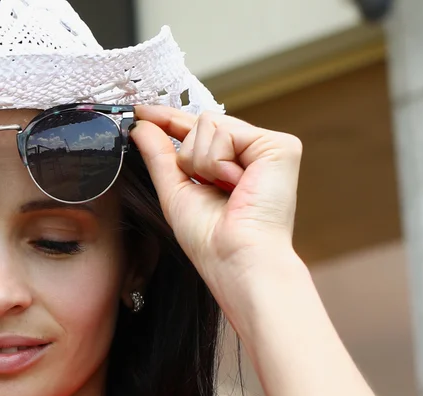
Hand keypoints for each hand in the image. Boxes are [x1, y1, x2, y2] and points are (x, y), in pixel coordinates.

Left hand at [130, 105, 303, 287]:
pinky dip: (217, 162)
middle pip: (201, 122)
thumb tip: (141, 124)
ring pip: (209, 123)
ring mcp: (269, 146)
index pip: (198, 130)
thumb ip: (159, 155)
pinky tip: (237, 185)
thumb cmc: (210, 239)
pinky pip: (225, 132)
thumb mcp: (175, 190)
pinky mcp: (281, 145)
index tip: (142, 110)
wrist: (235, 258)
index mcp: (233, 164)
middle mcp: (254, 152)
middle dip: (188, 156)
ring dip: (202, 162)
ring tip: (226, 190)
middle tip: (206, 186)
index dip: (169, 118)